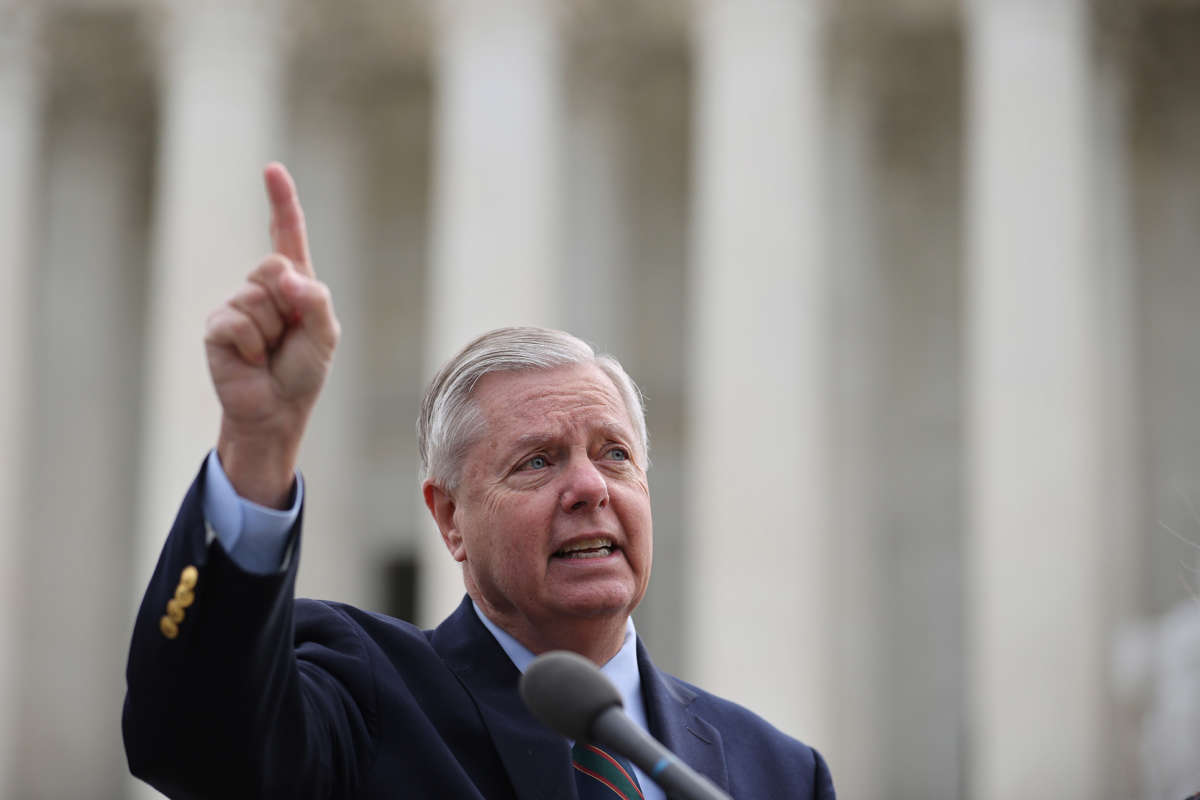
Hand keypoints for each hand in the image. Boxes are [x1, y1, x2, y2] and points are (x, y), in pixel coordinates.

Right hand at [205, 163, 339, 506]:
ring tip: (271, 353)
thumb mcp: (326, 335)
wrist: (275, 410)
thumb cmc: (303, 372)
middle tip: (289, 336)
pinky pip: (236, 321)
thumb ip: (315, 299)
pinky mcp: (217, 326)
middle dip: (288, 302)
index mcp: (295, 284)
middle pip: (273, 266)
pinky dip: (251, 344)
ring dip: (271, 331)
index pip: (287, 235)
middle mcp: (264, 288)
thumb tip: (285, 276)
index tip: (272, 170)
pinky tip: (252, 360)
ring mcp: (237, 305)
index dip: (281, 202)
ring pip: (256, 297)